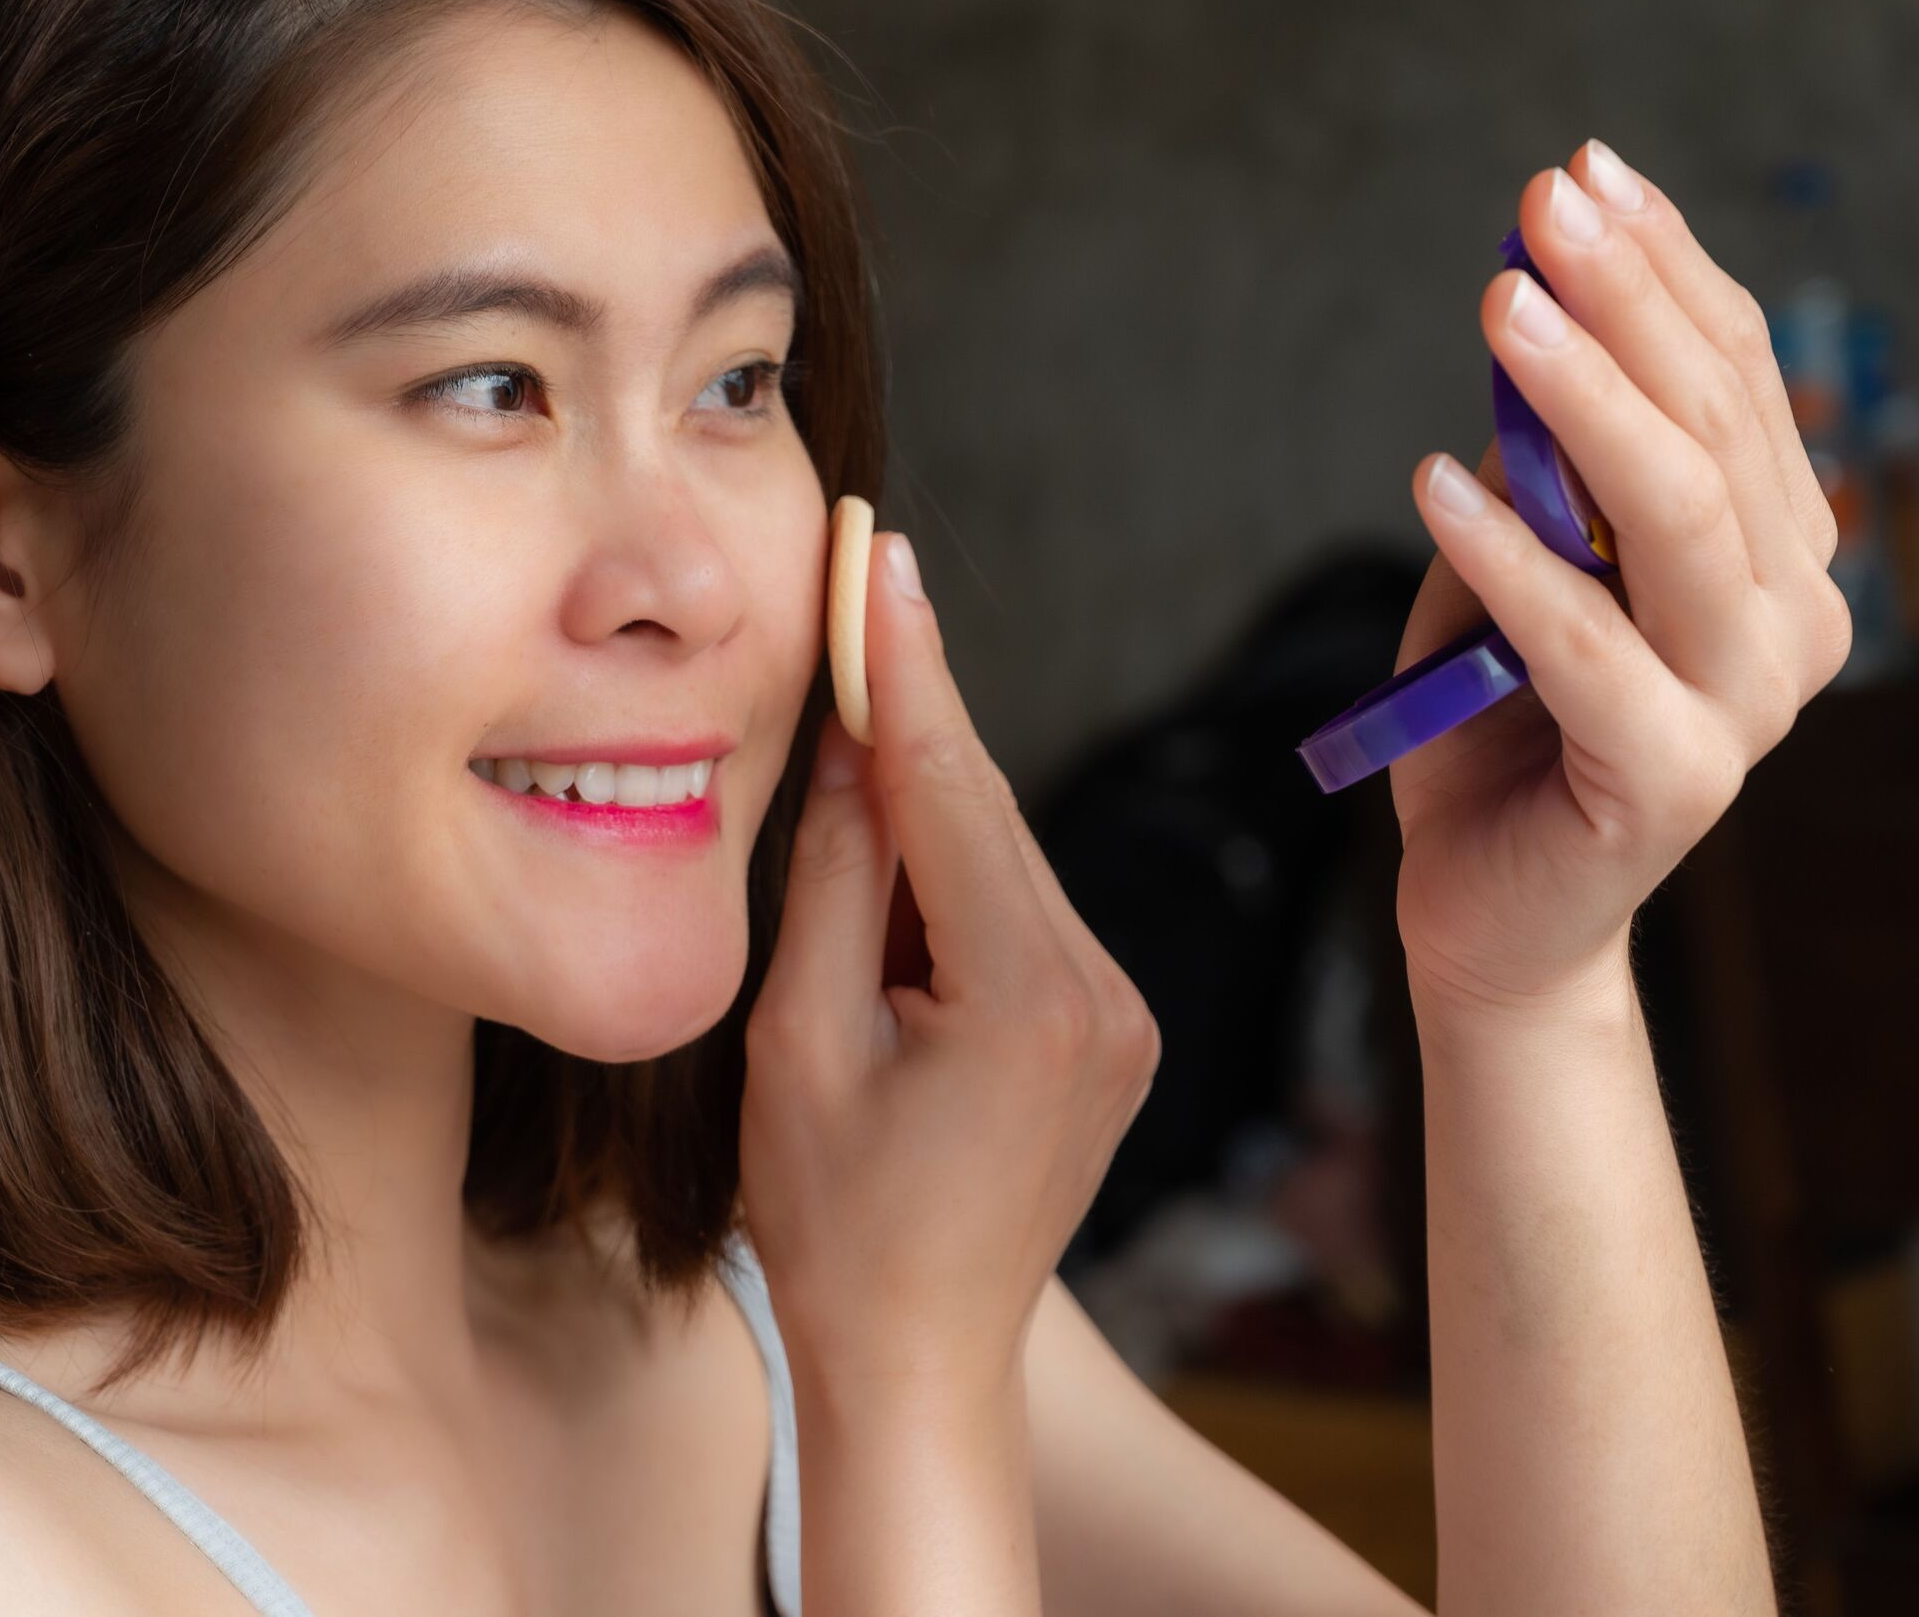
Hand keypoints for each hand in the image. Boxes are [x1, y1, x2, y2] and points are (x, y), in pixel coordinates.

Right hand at [741, 529, 1160, 1402]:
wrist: (920, 1361)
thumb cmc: (834, 1223)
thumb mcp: (799, 1039)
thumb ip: (835, 879)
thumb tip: (851, 743)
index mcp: (1028, 999)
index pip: (951, 791)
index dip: (902, 665)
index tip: (877, 558)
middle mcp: (1102, 993)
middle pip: (984, 811)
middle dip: (910, 712)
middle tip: (857, 585)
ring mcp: (1120, 1013)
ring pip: (1002, 857)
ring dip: (921, 808)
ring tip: (833, 776)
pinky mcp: (1111, 1030)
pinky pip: (1020, 911)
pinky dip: (951, 877)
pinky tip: (884, 880)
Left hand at [1388, 142, 1850, 1015]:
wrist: (1492, 910)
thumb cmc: (1499, 722)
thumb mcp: (1514, 558)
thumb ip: (1540, 462)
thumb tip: (1531, 311)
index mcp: (1776, 551)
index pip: (1737, 378)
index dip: (1666, 268)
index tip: (1584, 170)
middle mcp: (1790, 621)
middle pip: (1718, 427)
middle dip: (1631, 301)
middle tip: (1542, 208)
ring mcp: (1745, 706)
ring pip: (1682, 518)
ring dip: (1588, 398)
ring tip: (1505, 308)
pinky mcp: (1670, 780)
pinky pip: (1585, 644)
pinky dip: (1511, 555)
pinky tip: (1436, 481)